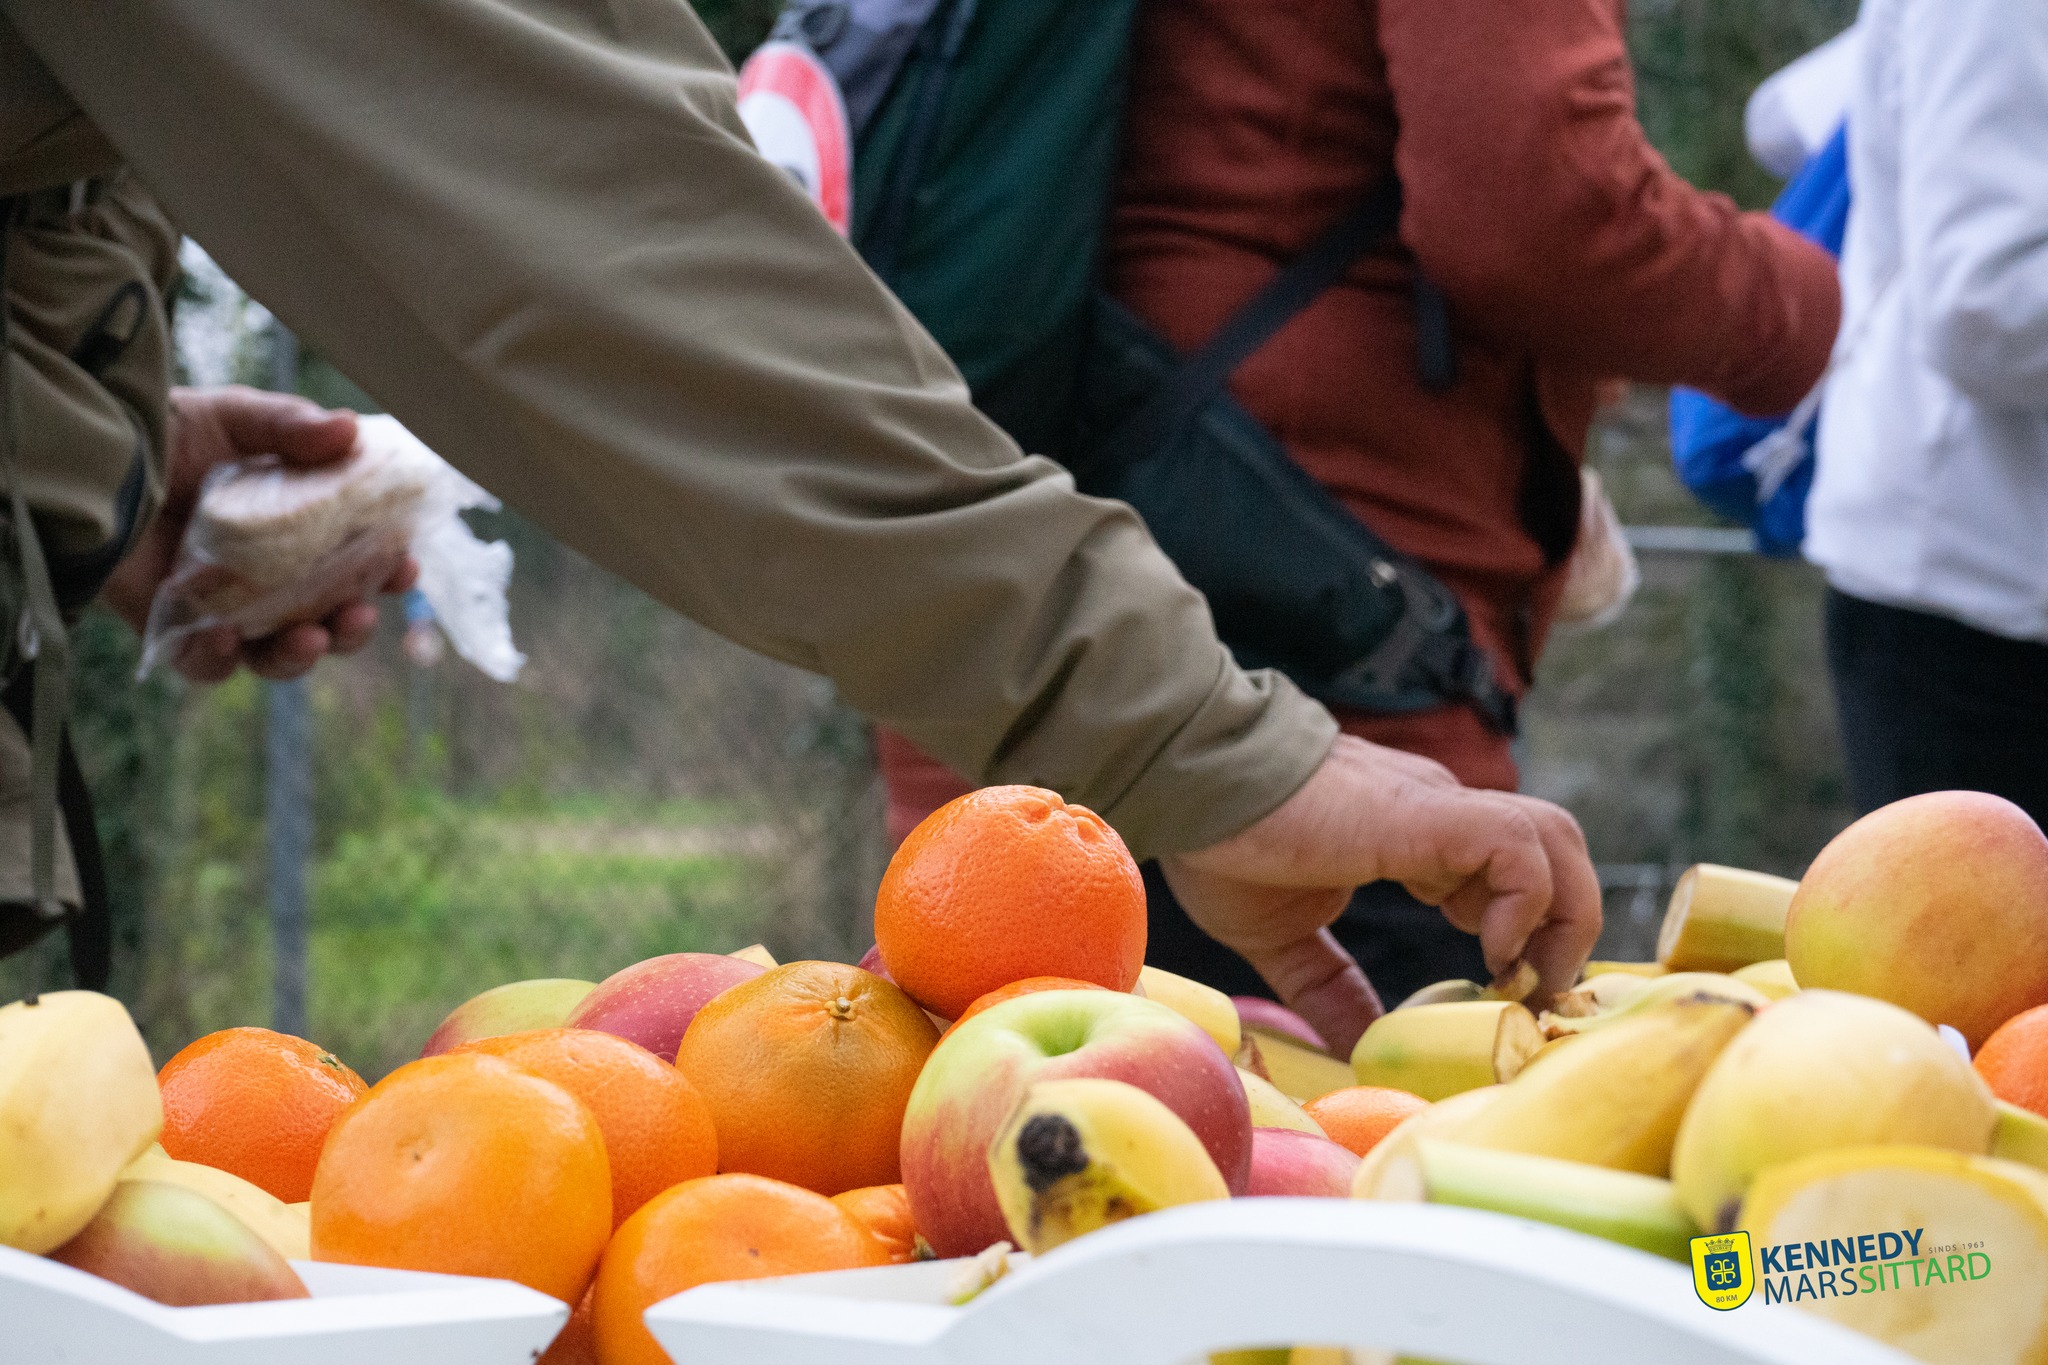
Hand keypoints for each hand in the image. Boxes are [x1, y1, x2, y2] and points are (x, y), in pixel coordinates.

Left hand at [101, 385, 417, 681]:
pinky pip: (206, 665)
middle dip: (353, 628)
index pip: (357, 565)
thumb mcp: (235, 417)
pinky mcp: (173, 630)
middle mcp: (268, 578)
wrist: (92, 452)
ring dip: (302, 656)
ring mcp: (222, 608)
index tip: (403, 566)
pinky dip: (223, 660)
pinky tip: (228, 636)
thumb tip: (349, 430)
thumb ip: (290, 425)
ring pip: (275, 655)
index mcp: (298, 533)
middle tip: (360, 614)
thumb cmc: (169, 433)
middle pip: (326, 620)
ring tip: (311, 638)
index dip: (386, 574)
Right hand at [1157, 734, 1602, 1055]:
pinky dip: (1525, 904)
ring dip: (1562, 917)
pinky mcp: (1429, 816)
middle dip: (1564, 928)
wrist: (1188, 780)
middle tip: (1526, 995)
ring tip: (1519, 978)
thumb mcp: (1283, 939)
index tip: (1498, 994)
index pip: (1509, 871)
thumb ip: (1330, 989)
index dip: (1522, 934)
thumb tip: (1359, 1051)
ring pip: (1556, 841)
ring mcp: (1440, 808)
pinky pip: (1519, 850)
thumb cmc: (1221, 843)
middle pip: (1555, 851)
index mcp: (1414, 835)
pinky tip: (1486, 952)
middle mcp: (1441, 813)